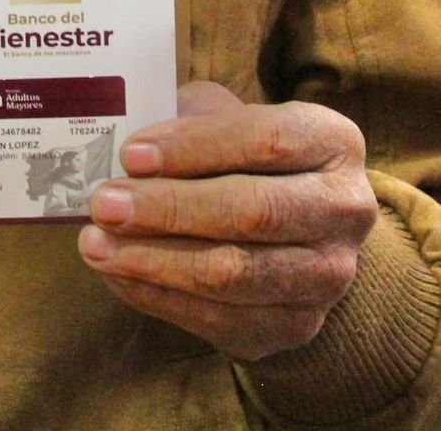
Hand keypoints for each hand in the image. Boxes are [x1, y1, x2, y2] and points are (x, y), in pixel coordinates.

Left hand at [77, 81, 376, 360]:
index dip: (195, 147)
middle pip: (252, 212)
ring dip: (155, 260)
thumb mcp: (218, 113)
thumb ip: (183, 120)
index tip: (131, 154)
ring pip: (235, 274)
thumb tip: (124, 151)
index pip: (266, 140)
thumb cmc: (236, 149)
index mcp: (333, 141)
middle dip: (168, 209)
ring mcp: (328, 277)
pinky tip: (117, 274)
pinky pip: (222, 320)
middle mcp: (344, 210)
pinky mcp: (297, 326)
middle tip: (103, 203)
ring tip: (96, 243)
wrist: (284, 220)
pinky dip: (160, 297)